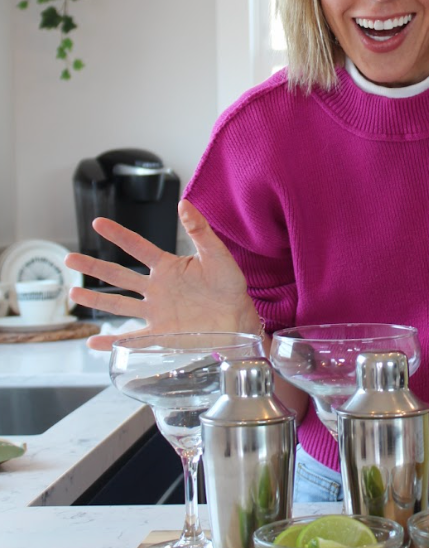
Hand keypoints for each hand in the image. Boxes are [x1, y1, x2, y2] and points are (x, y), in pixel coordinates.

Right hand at [65, 200, 259, 349]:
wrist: (239, 319)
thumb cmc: (230, 286)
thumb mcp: (217, 254)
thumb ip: (200, 230)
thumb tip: (184, 204)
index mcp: (168, 267)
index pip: (137, 247)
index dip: (118, 235)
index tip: (98, 223)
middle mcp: (157, 289)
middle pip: (118, 275)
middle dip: (93, 267)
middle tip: (69, 259)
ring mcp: (157, 312)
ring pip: (119, 305)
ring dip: (96, 300)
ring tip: (73, 293)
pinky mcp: (162, 334)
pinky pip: (133, 338)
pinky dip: (113, 343)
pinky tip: (94, 343)